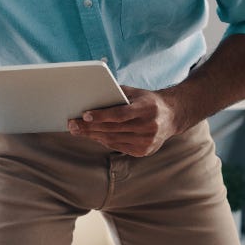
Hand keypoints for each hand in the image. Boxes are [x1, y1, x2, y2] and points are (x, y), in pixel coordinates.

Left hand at [67, 86, 187, 156]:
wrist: (172, 116)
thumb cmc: (148, 101)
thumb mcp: (136, 93)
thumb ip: (117, 93)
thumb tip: (91, 94)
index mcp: (147, 108)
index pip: (120, 114)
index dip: (102, 115)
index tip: (85, 114)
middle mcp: (149, 126)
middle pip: (113, 128)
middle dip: (90, 127)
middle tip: (72, 124)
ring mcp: (147, 141)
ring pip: (113, 139)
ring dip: (93, 135)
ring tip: (77, 130)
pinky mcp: (144, 151)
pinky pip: (118, 146)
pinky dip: (104, 141)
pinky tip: (93, 135)